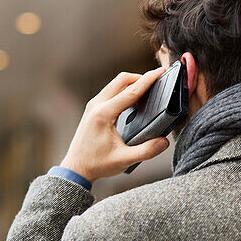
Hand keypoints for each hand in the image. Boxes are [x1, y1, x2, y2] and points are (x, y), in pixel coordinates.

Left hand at [59, 67, 170, 182]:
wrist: (76, 168)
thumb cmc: (97, 164)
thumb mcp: (124, 160)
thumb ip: (146, 151)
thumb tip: (164, 142)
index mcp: (104, 114)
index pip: (131, 91)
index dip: (148, 80)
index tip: (160, 72)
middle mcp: (96, 105)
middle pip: (121, 80)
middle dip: (140, 77)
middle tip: (156, 80)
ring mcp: (92, 105)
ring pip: (115, 84)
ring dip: (131, 82)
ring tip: (147, 89)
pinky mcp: (92, 109)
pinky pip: (110, 91)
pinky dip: (123, 89)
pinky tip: (132, 98)